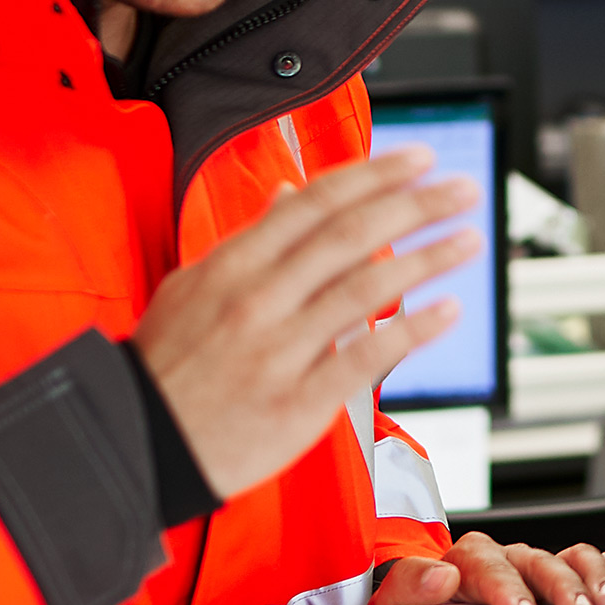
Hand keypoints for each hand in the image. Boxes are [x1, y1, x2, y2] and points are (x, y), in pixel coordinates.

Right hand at [132, 146, 478, 497]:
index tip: (419, 159)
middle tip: (462, 189)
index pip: (314, 205)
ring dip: (427, 259)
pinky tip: (448, 311)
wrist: (136, 444)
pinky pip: (365, 357)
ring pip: (365, 289)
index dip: (373, 177)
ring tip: (468, 239)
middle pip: (350, 236)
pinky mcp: (297, 401)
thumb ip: (251, 242)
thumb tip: (291, 195)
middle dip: (415, 205)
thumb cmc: (169, 366)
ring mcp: (278, 350)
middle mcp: (257, 300)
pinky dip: (412, 330)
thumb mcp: (193, 288)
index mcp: (232, 266)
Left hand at [368, 532, 604, 604]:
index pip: (485, 563)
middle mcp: (505, 559)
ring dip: (593, 579)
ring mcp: (536, 567)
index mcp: (463, 563)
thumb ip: (412, 587)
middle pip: (535, 560)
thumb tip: (442, 577)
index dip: (506, 587)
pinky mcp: (562, 578)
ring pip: (570, 558)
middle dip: (561, 586)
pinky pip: (595, 564)